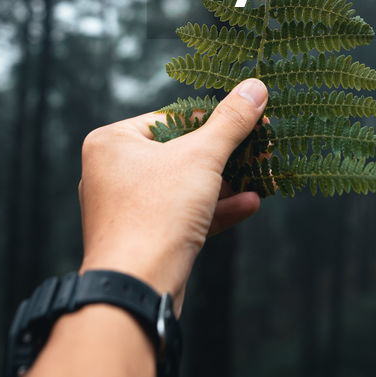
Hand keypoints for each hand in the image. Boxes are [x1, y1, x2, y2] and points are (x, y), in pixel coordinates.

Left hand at [77, 78, 268, 314]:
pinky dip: (213, 208)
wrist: (136, 289)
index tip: (254, 119)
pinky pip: (182, 214)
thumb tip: (255, 87)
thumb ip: (230, 122)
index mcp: (112, 142)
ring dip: (226, 183)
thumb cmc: (156, 214)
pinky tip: (249, 203)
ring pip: (184, 185)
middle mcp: (112, 171)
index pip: (172, 117)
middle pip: (180, 152)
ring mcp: (126, 208)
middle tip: (263, 150)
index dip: (217, 118)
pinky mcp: (143, 237)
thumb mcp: (201, 158)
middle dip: (227, 155)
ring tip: (263, 176)